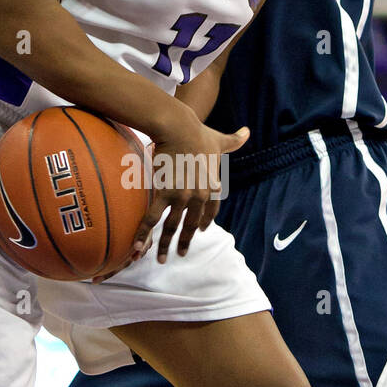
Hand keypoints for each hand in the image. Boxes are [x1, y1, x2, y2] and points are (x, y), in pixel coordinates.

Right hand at [131, 113, 249, 262]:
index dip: (204, 222)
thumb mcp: (219, 139)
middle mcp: (199, 196)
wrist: (180, 128)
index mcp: (211, 186)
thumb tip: (247, 131)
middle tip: (180, 254)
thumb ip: (234, 140)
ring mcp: (181, 196)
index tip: (199, 231)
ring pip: (172, 226)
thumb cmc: (198, 132)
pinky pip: (152, 218)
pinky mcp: (163, 193)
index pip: (211, 212)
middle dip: (185, 241)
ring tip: (161, 258)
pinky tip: (138, 245)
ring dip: (165, 245)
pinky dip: (144, 233)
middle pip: (191, 225)